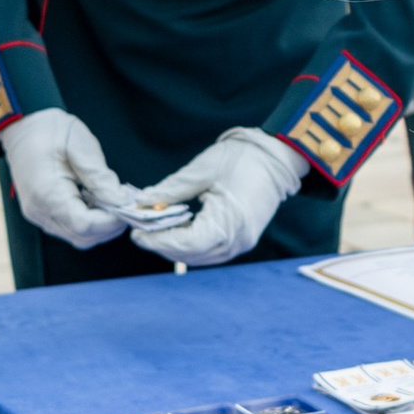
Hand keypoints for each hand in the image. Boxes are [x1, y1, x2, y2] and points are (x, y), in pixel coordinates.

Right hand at [1, 108, 141, 251]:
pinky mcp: (42, 214)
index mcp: (46, 193)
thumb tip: (123, 201)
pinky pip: (70, 228)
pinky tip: (99, 201)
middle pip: (82, 237)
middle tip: (126, 204)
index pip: (84, 225)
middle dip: (109, 226)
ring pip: (77, 236)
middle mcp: (39, 211)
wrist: (23, 127)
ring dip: (101, 225)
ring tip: (113, 201)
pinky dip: (89, 221)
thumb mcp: (80, 146)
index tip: (129, 206)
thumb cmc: (50, 131)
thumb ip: (100, 177)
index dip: (111, 221)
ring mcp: (39, 215)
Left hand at [127, 126, 304, 266]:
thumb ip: (171, 190)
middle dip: (162, 245)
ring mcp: (241, 243)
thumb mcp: (201, 170)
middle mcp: (237, 240)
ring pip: (199, 257)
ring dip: (175, 246)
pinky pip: (209, 250)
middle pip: (190, 255)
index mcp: (230, 222)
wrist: (276, 156)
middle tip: (140, 231)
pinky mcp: (241, 240)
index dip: (158, 242)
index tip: (137, 234)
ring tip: (155, 230)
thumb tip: (142, 202)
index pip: (186, 244)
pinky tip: (176, 229)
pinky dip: (189, 244)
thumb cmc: (241, 158)